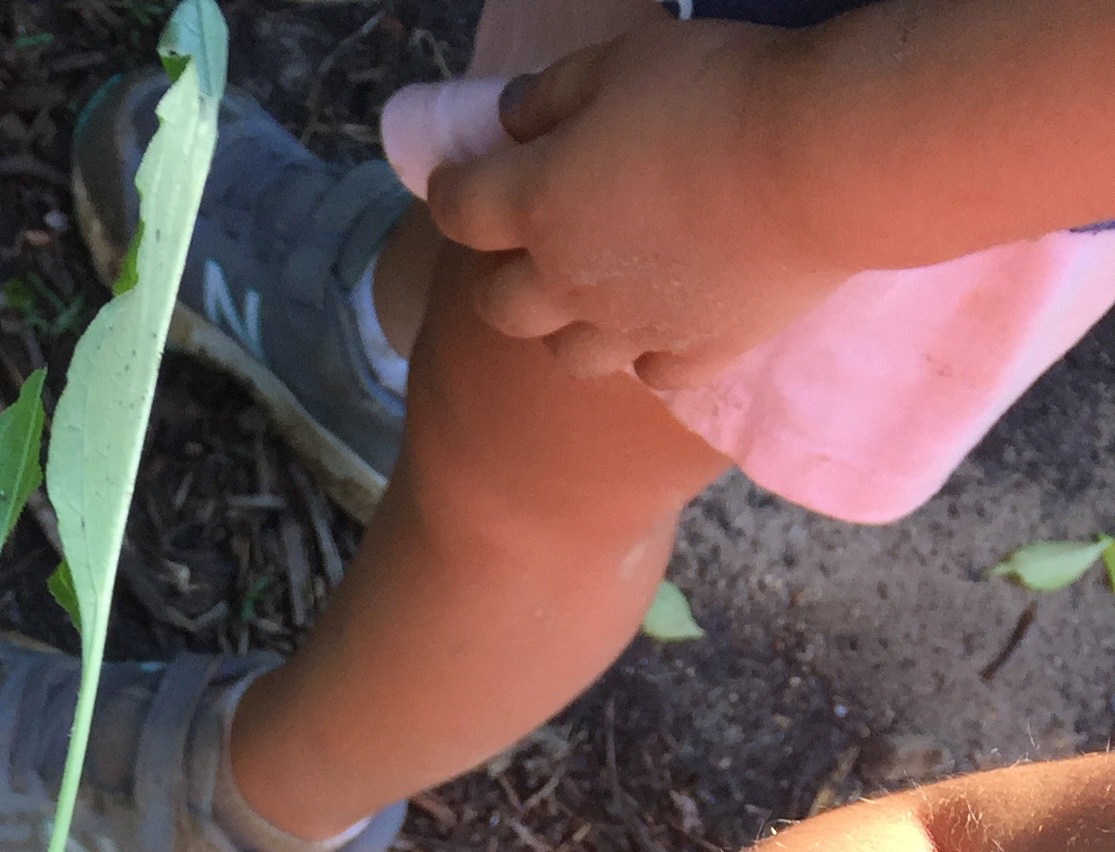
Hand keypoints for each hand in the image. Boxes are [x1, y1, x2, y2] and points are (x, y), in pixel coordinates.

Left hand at [430, 19, 848, 385]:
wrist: (819, 158)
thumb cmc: (716, 91)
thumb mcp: (621, 60)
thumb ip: (553, 94)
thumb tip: (512, 120)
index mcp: (538, 203)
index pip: (459, 209)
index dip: (452, 189)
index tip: (460, 178)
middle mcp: (570, 281)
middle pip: (499, 305)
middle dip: (501, 274)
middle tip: (525, 245)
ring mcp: (632, 330)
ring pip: (570, 354)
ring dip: (569, 324)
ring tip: (596, 291)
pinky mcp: (698, 354)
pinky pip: (654, 370)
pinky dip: (651, 349)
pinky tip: (669, 320)